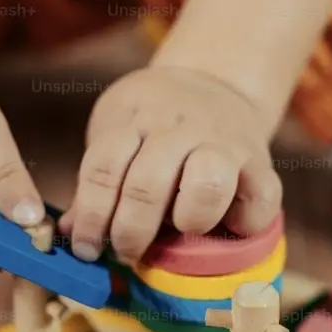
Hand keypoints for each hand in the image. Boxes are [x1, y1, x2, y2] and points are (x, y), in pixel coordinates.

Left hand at [63, 66, 282, 264]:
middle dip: (131, 231)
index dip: (92, 217)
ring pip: (208, 184)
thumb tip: (70, 235)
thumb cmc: (153, 123)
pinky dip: (244, 223)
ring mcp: (223, 141)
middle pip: (148, 184)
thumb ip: (99, 183)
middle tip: (126, 251)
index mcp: (136, 117)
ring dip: (188, 220)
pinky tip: (225, 230)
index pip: (104, 169)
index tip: (86, 249)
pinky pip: (261, 198)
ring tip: (179, 232)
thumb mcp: (118, 132)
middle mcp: (180, 125)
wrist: (214, 79)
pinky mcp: (260, 161)